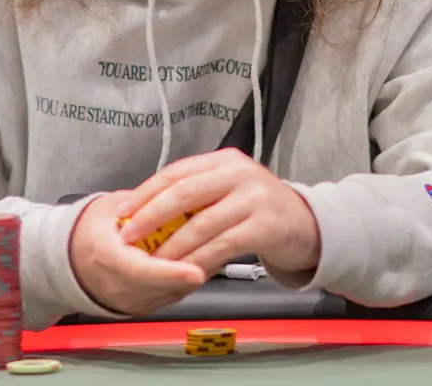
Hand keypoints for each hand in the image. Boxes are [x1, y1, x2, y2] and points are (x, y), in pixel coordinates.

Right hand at [69, 190, 207, 315]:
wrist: (68, 261)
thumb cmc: (88, 233)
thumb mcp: (109, 208)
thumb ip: (141, 203)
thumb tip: (172, 194)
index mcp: (107, 259)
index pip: (142, 272)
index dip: (171, 274)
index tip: (196, 271)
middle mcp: (119, 287)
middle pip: (163, 288)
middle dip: (194, 270)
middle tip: (221, 250)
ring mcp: (131, 301)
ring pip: (172, 294)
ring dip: (195, 274)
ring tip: (217, 250)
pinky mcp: (142, 305)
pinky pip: (171, 296)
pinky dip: (188, 280)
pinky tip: (202, 260)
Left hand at [119, 148, 320, 276]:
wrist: (309, 225)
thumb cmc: (261, 210)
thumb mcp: (230, 191)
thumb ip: (197, 196)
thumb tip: (146, 213)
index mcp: (224, 161)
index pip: (176, 172)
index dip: (145, 192)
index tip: (122, 211)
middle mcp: (239, 173)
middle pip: (184, 193)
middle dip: (151, 216)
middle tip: (129, 236)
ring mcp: (255, 198)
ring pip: (201, 223)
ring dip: (172, 246)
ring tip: (153, 261)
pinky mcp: (266, 225)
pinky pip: (222, 245)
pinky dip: (199, 260)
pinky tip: (185, 271)